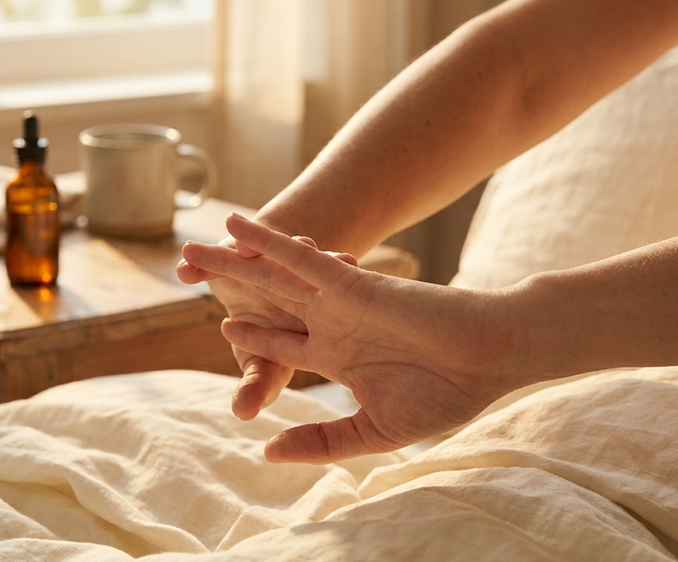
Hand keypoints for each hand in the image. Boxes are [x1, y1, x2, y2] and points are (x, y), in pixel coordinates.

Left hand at [181, 213, 521, 463]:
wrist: (488, 360)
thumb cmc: (445, 396)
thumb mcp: (372, 431)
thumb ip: (321, 440)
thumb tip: (268, 453)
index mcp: (340, 357)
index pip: (283, 346)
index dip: (253, 336)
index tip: (226, 325)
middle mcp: (333, 323)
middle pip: (267, 303)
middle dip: (229, 290)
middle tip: (190, 274)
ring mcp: (338, 300)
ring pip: (271, 276)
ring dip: (230, 262)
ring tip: (190, 248)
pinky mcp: (349, 281)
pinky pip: (297, 258)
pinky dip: (264, 242)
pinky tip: (232, 225)